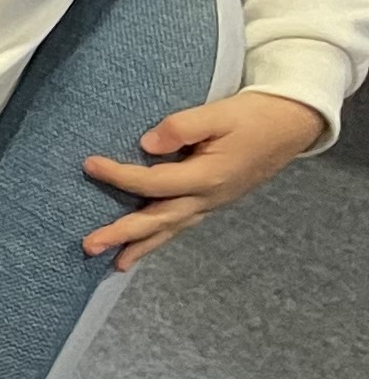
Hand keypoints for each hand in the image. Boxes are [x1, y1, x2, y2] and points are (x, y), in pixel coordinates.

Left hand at [80, 89, 327, 266]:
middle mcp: (208, 197)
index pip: (153, 182)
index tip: (89, 165)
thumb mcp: (219, 113)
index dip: (119, 175)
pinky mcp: (212, 201)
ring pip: (171, 229)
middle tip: (90, 246)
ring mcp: (211, 203)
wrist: (288, 126)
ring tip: (114, 265)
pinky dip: (161, 238)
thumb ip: (182, 127)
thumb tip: (147, 145)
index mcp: (208, 177)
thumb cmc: (253, 117)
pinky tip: (144, 246)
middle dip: (123, 234)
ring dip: (141, 247)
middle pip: (158, 220)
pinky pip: (180, 225)